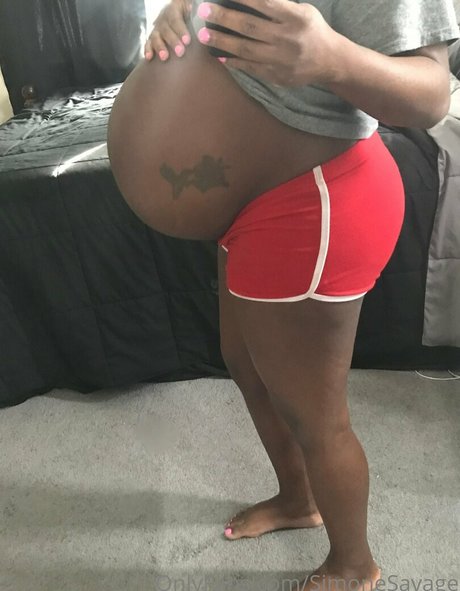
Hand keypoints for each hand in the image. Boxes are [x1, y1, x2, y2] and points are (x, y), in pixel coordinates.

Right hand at [145, 0, 192, 61]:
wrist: (179, 15)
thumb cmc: (189, 15)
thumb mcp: (191, 9)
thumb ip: (195, 15)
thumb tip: (202, 25)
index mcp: (174, 9)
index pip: (176, 19)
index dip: (181, 30)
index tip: (187, 41)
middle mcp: (164, 18)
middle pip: (166, 29)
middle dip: (173, 41)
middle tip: (180, 52)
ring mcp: (157, 28)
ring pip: (156, 37)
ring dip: (160, 47)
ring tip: (164, 57)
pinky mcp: (152, 38)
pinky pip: (148, 43)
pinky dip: (148, 50)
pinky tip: (149, 57)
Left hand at [196, 0, 338, 86]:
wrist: (328, 61)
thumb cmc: (311, 30)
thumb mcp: (302, 11)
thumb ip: (279, 6)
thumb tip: (248, 1)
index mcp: (295, 18)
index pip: (265, 4)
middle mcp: (287, 38)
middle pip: (250, 27)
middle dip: (224, 18)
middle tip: (204, 12)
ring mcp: (280, 59)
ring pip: (246, 49)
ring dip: (222, 42)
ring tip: (204, 36)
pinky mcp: (276, 75)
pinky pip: (250, 67)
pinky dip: (234, 61)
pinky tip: (220, 55)